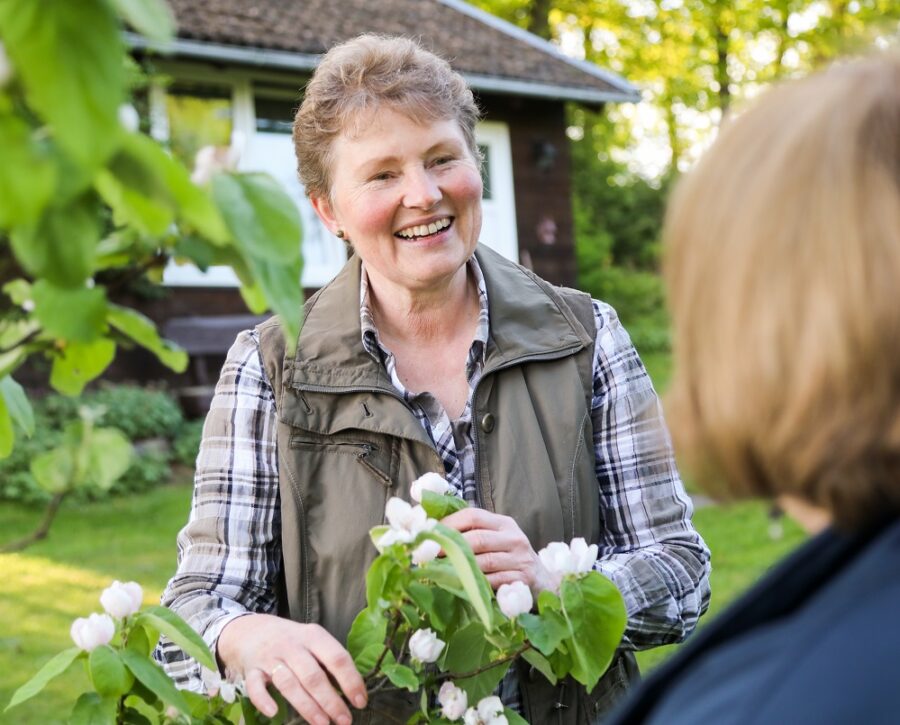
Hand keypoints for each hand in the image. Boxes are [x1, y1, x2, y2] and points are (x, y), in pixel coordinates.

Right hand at [217, 613, 366, 723]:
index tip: (360, 702)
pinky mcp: (251, 670)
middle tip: (345, 720)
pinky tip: (274, 712)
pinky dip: (263, 700)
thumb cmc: (291, 641)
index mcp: (313, 636)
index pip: (337, 657)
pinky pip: (255, 686)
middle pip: (313, 675)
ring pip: (289, 683)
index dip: (351, 680)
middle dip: (331, 700)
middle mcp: (292, 645)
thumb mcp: (312, 640)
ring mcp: (270, 657)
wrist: (251, 630)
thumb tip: (353, 689)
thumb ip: (328, 660)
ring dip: (307, 705)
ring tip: (322, 723)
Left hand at [441, 508, 553, 595]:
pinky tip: (463, 585)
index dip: (450, 524)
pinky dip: (476, 584)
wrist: (543, 582)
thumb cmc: (510, 559)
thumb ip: (473, 533)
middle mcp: (514, 537)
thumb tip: (435, 531)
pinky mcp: (523, 579)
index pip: (473, 515)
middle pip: (477, 538)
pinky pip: (494, 581)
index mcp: (504, 523)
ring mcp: (521, 559)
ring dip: (460, 568)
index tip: (430, 535)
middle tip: (430, 556)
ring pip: (484, 561)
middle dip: (451, 547)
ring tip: (441, 572)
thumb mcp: (497, 540)